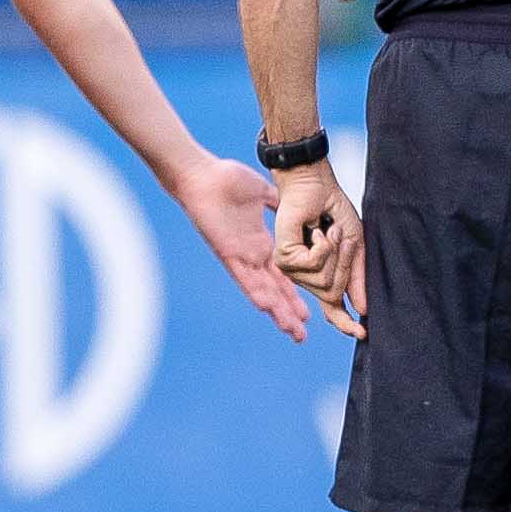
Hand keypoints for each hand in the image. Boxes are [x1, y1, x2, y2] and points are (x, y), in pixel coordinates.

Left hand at [174, 155, 309, 342]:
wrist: (201, 175)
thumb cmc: (227, 180)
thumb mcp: (263, 192)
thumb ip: (278, 202)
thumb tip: (294, 202)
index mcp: (261, 243)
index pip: (282, 277)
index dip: (294, 297)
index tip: (308, 315)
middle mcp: (251, 255)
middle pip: (274, 292)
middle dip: (288, 314)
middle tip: (301, 336)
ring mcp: (239, 256)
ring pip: (262, 291)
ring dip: (276, 311)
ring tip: (291, 331)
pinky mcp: (227, 252)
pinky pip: (243, 276)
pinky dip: (255, 291)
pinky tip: (266, 307)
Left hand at [272, 158, 365, 330]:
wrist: (315, 184)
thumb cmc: (333, 210)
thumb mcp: (353, 245)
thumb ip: (357, 277)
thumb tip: (363, 309)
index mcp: (321, 275)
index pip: (332, 308)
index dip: (346, 322)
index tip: (363, 333)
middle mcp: (304, 277)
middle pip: (334, 293)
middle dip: (346, 265)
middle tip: (343, 238)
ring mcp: (292, 269)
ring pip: (325, 282)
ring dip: (335, 252)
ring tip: (327, 231)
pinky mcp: (284, 259)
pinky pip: (314, 266)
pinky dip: (323, 245)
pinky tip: (316, 230)